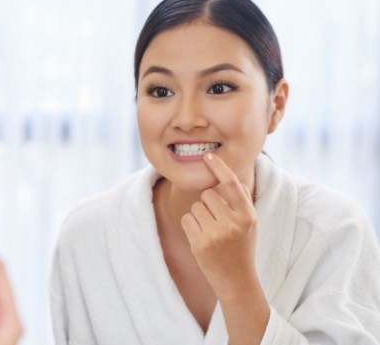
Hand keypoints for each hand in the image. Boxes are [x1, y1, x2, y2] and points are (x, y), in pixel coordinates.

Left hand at [180, 152, 257, 299]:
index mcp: (247, 216)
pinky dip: (190, 225)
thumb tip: (230, 176)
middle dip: (207, 202)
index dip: (219, 167)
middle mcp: (233, 223)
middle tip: (216, 220)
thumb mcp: (250, 223)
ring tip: (210, 231)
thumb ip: (241, 201)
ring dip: (198, 215)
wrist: (236, 280)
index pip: (232, 185)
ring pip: (195, 206)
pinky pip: (187, 219)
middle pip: (208, 194)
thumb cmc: (242, 247)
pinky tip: (201, 238)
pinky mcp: (200, 244)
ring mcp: (216, 234)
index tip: (208, 155)